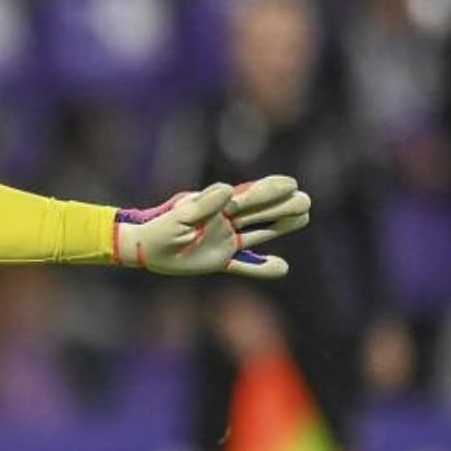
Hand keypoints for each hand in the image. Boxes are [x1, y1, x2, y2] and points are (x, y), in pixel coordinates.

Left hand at [115, 176, 309, 278]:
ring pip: (260, 230)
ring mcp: (226, 239)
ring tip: (304, 216)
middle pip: (261, 211)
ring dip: (281, 225)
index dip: (270, 190)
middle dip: (282, 206)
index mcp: (217, 206)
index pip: (249, 196)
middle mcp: (226, 220)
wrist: (145, 248)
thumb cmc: (159, 229)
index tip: (291, 184)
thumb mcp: (181, 216)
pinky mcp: (221, 258)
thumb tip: (228, 189)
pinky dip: (262, 267)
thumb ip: (204, 204)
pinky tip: (282, 267)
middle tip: (305, 200)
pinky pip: (246, 263)